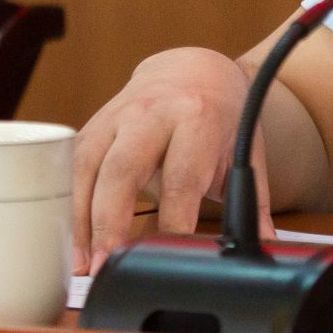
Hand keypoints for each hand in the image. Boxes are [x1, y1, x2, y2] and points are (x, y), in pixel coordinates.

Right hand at [70, 47, 274, 273]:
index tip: (166, 256)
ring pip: (87, 169)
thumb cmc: (220, 115)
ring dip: (80, 219)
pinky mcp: (93, 125)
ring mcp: (116, 117)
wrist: (194, 68)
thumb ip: (251, 199)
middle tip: (106, 264)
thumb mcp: (243, 149)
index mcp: (197, 119)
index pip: (181, 178)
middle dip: (110, 221)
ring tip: (83, 263)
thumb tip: (265, 243)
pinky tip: (69, 238)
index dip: (173, 221)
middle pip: (123, 171)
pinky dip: (68, 205)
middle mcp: (152, 114)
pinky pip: (72, 166)